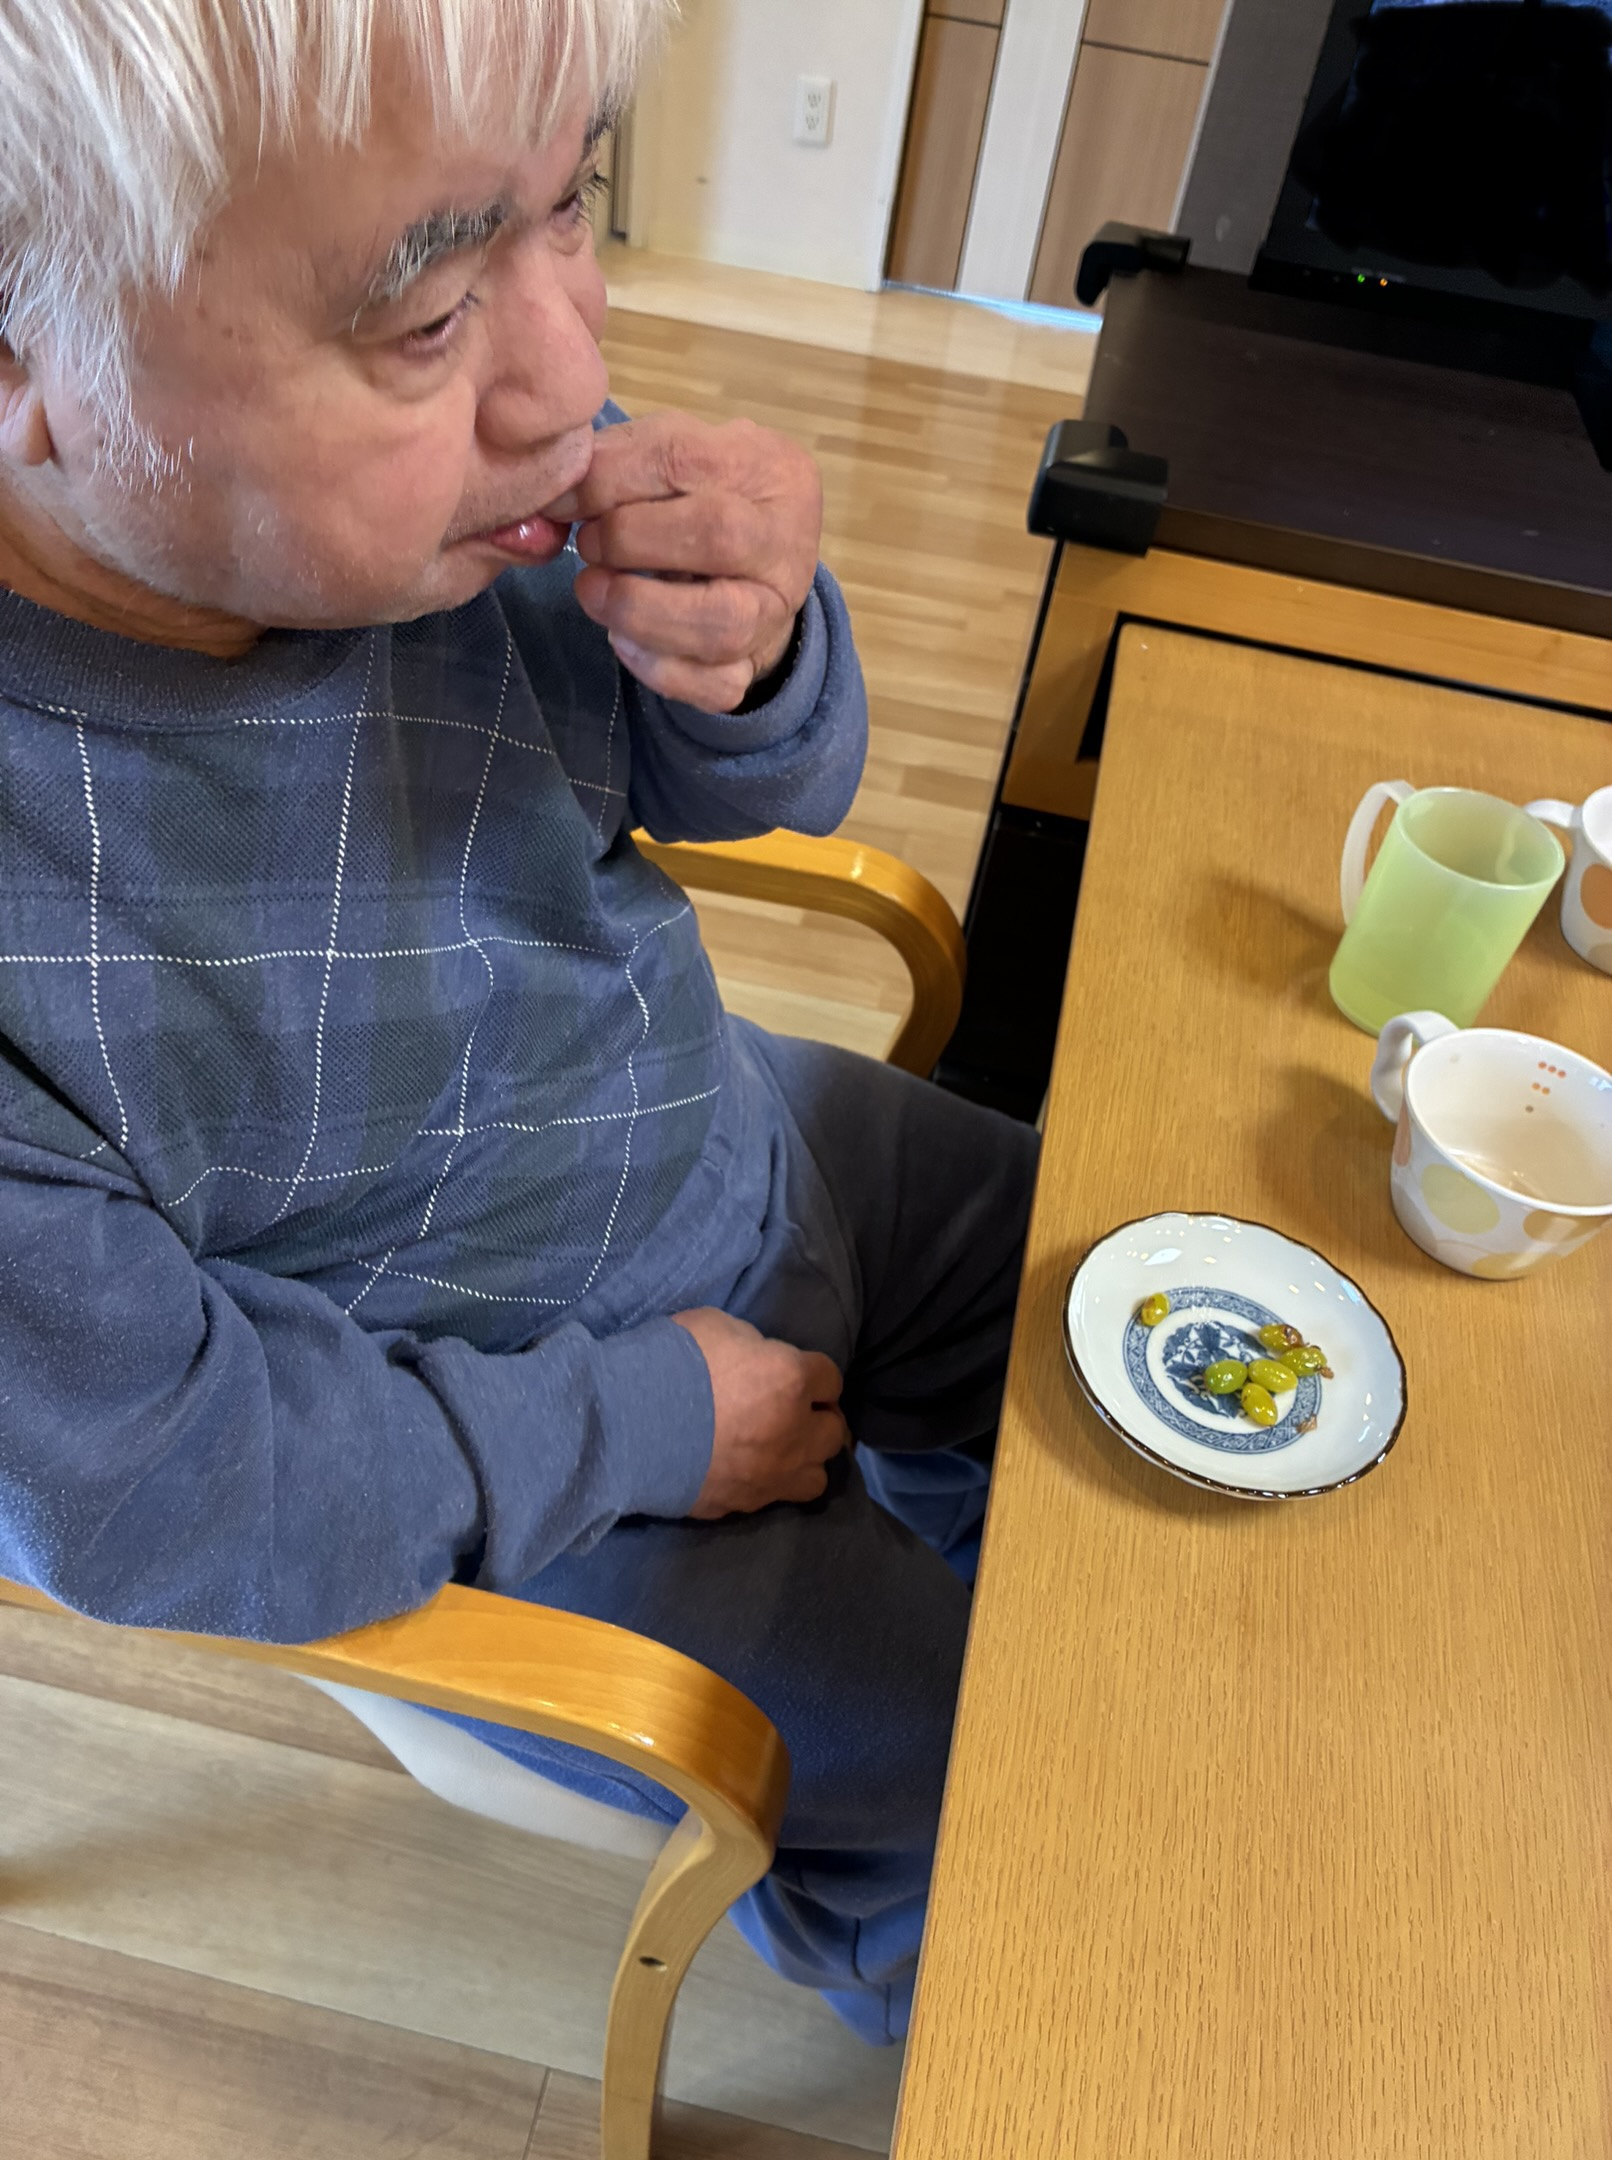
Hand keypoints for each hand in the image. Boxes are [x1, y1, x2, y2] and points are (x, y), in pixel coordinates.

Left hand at [545, 412, 822, 713]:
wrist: (761, 558)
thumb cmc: (705, 493)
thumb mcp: (671, 452)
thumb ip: (617, 462)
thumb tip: (554, 498)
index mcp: (768, 468)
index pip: (686, 460)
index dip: (609, 481)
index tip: (561, 499)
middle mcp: (786, 541)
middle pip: (719, 537)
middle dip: (632, 541)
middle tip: (589, 544)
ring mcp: (777, 610)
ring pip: (722, 624)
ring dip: (640, 610)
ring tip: (594, 592)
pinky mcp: (757, 664)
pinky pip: (718, 684)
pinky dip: (660, 669)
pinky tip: (624, 640)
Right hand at [672, 1307, 847, 1517]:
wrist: (625, 1424)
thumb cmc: (672, 1362)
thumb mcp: (718, 1326)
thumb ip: (752, 1346)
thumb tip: (758, 1360)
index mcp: (790, 1380)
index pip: (830, 1379)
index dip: (814, 1375)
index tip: (798, 1374)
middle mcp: (793, 1433)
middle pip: (834, 1431)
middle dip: (819, 1419)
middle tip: (796, 1412)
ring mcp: (770, 1475)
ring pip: (817, 1476)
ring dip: (806, 1459)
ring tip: (782, 1449)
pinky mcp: (742, 1503)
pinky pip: (773, 1498)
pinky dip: (769, 1483)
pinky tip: (747, 1470)